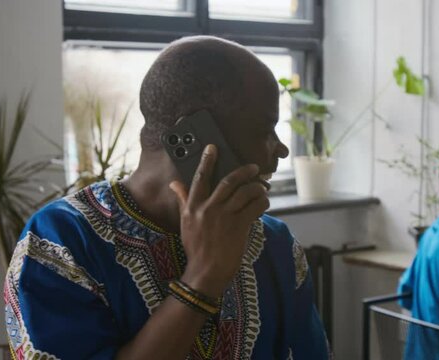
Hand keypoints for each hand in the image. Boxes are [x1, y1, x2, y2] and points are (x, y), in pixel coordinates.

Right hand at [169, 144, 268, 297]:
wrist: (205, 272)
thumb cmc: (195, 248)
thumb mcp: (185, 222)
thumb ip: (183, 200)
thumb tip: (174, 183)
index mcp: (193, 207)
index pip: (200, 178)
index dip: (207, 161)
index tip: (213, 148)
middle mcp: (208, 209)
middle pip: (228, 182)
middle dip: (244, 171)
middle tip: (254, 167)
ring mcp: (224, 217)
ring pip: (245, 193)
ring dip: (257, 188)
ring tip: (263, 188)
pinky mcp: (239, 226)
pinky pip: (255, 207)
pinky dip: (262, 202)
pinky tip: (264, 202)